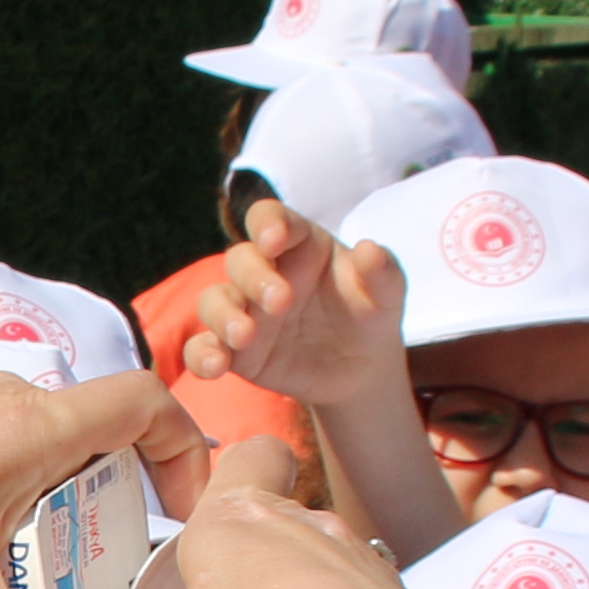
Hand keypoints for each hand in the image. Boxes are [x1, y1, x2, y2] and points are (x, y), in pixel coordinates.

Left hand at [0, 367, 205, 588]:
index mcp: (39, 426)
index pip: (148, 404)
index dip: (187, 449)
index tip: (185, 508)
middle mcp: (17, 399)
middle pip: (105, 435)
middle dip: (120, 497)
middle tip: (111, 563)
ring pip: (54, 439)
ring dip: (65, 493)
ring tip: (47, 561)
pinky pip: (9, 440)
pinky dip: (21, 482)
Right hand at [185, 200, 412, 416]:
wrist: (362, 370)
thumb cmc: (370, 316)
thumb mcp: (387, 295)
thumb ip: (383, 273)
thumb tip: (370, 249)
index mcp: (299, 245)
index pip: (269, 218)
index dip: (266, 223)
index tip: (274, 240)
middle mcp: (264, 273)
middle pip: (239, 260)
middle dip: (254, 277)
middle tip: (280, 302)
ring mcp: (245, 312)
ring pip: (213, 301)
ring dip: (223, 315)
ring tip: (244, 336)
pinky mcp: (235, 352)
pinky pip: (202, 348)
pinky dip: (201, 355)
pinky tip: (214, 366)